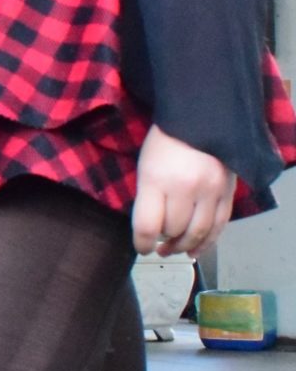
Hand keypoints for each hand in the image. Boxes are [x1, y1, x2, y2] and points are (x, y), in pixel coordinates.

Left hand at [134, 125, 235, 256]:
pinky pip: (219, 226)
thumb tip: (149, 231)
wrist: (202, 120)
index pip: (148, 225)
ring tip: (173, 250)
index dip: (142, 243)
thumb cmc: (165, 143)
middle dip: (163, 240)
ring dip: (184, 247)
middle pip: (174, 230)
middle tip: (158, 243)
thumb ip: (147, 198)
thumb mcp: (145, 167)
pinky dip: (207, 242)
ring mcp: (211, 192)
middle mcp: (186, 188)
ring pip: (198, 233)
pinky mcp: (228, 193)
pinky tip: (195, 250)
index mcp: (157, 179)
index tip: (142, 248)